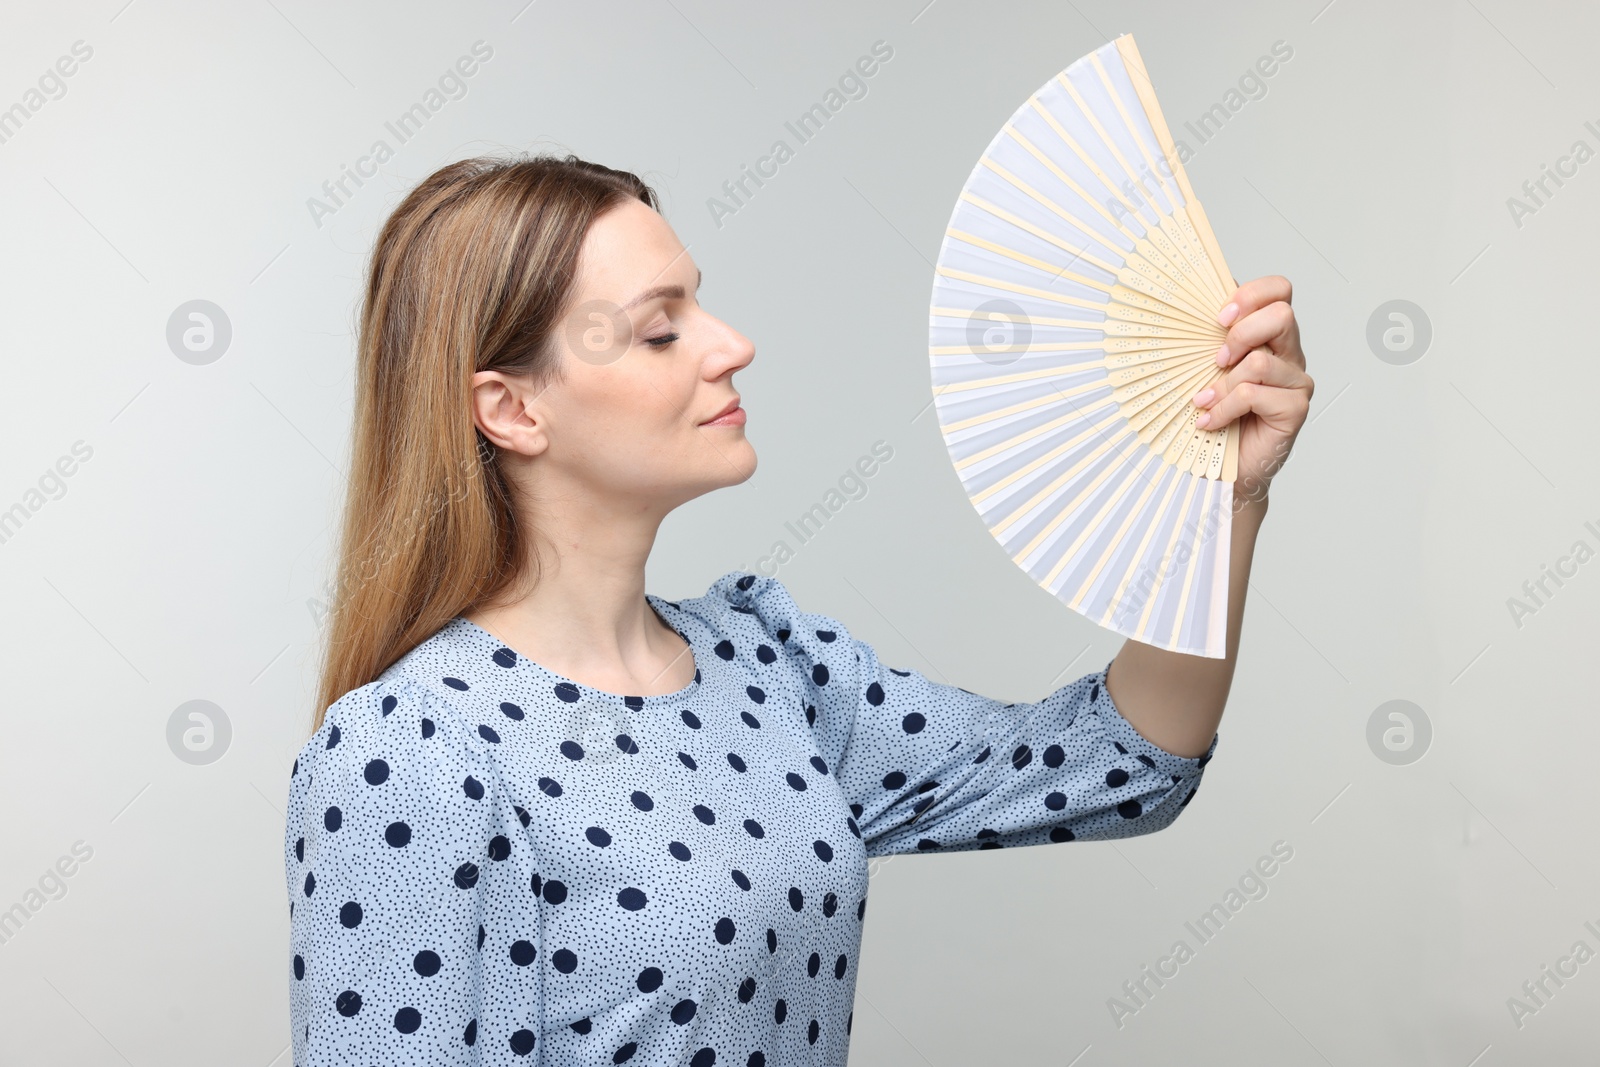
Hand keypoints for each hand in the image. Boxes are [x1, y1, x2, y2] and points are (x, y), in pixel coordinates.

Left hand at [1190, 275, 1312, 506]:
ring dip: (1224, 383)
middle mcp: (1289, 354)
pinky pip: (1255, 395)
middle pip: (1282, 315)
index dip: (1251, 294)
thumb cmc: (1216, 413)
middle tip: (1217, 360)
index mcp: (1271, 335)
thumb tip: (1194, 300)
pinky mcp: (1295, 408)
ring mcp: (1296, 381)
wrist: (1222, 466)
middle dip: (1240, 334)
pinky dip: (1224, 408)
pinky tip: (1210, 421)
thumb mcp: (1208, 368)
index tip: (1219, 317)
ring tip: (1205, 401)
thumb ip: (1212, 337)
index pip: (1279, 291)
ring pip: (1261, 362)